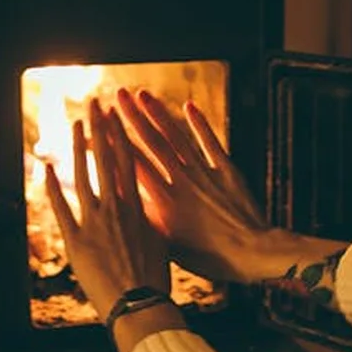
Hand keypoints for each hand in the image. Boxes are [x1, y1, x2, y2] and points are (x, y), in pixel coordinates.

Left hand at [45, 99, 170, 313]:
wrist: (140, 305)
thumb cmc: (155, 280)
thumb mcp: (162, 243)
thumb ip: (151, 221)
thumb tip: (149, 209)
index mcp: (139, 208)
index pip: (129, 162)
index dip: (121, 136)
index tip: (117, 115)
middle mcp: (116, 209)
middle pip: (107, 159)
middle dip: (100, 129)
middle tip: (94, 104)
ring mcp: (94, 223)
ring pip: (83, 176)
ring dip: (77, 148)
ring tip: (74, 125)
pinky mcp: (76, 241)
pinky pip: (61, 207)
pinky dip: (52, 186)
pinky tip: (45, 167)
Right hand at [116, 88, 278, 283]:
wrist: (252, 254)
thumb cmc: (209, 258)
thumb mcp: (170, 245)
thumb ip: (149, 221)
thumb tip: (127, 204)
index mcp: (164, 201)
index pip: (132, 164)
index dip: (114, 143)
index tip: (99, 124)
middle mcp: (181, 181)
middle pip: (152, 142)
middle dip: (131, 117)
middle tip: (115, 95)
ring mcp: (205, 173)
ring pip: (177, 137)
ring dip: (159, 113)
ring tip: (142, 93)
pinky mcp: (227, 170)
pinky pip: (210, 142)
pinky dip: (199, 123)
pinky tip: (189, 106)